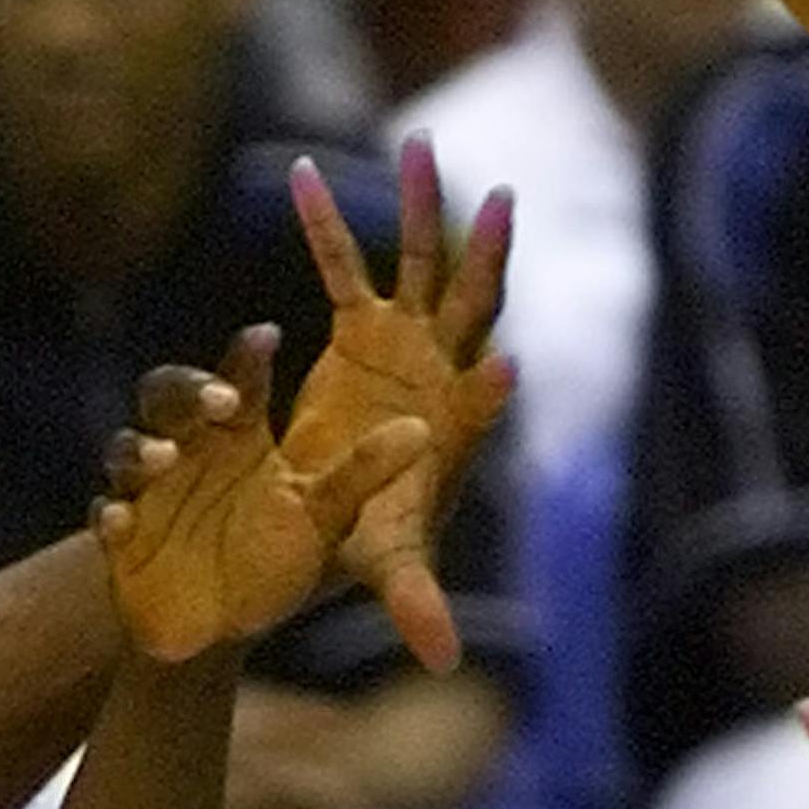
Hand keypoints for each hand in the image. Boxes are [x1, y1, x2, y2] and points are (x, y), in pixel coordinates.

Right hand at [95, 327, 427, 661]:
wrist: (217, 628)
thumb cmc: (274, 561)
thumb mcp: (324, 520)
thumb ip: (362, 475)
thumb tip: (421, 431)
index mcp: (238, 437)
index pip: (237, 381)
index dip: (245, 358)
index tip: (269, 339)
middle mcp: (186, 450)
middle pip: (168, 395)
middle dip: (187, 391)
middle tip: (221, 404)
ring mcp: (146, 489)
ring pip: (127, 448)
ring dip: (141, 449)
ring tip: (164, 461)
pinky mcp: (118, 534)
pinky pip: (104, 515)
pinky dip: (110, 516)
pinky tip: (121, 523)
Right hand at [283, 134, 515, 676]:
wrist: (325, 513)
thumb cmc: (362, 542)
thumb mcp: (385, 569)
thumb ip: (417, 606)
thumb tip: (445, 663)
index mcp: (454, 427)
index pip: (482, 402)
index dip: (492, 393)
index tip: (507, 372)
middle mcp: (440, 370)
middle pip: (471, 304)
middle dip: (487, 256)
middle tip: (505, 202)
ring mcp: (403, 341)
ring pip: (419, 263)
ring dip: (420, 206)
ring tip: (421, 145)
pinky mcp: (358, 329)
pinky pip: (341, 264)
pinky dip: (324, 222)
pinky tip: (301, 175)